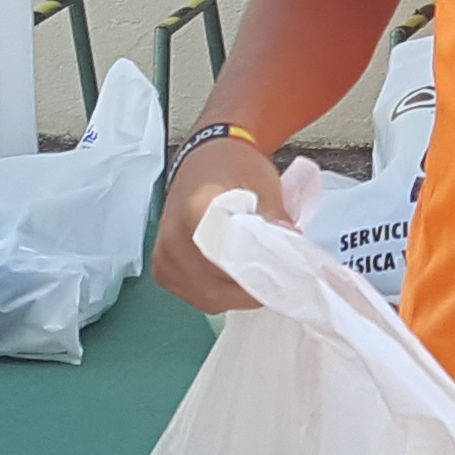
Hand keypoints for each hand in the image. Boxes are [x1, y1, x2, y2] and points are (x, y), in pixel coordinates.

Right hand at [146, 138, 285, 313]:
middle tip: (276, 284)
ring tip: (258, 280)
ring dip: (236, 296)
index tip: (283, 277)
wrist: (205, 158)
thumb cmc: (234, 167)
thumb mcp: (262, 183)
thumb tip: (291, 245)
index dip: (259, 275)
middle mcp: (172, 239)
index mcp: (196, 211)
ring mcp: (164, 256)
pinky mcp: (162, 268)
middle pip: (216, 288)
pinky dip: (218, 293)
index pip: (230, 261)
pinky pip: (194, 295)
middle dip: (250, 291)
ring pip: (206, 297)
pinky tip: (236, 281)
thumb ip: (274, 217)